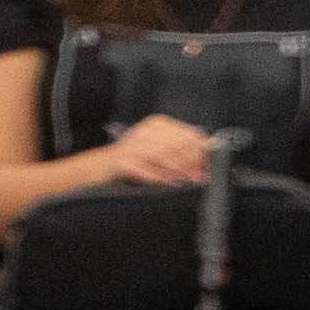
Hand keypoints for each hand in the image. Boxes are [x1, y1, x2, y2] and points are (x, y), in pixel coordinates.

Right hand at [88, 111, 226, 190]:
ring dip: (178, 172)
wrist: (102, 167)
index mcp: (157, 125)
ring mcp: (131, 147)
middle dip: (191, 164)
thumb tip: (208, 161)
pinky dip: (160, 178)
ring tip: (187, 182)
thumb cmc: (136, 160)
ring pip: (163, 157)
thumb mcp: (160, 149)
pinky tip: (169, 184)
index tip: (207, 167)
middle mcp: (144, 132)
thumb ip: (182, 151)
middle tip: (199, 178)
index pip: (188, 134)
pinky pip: (145, 171)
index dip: (200, 152)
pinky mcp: (121, 162)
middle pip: (177, 145)